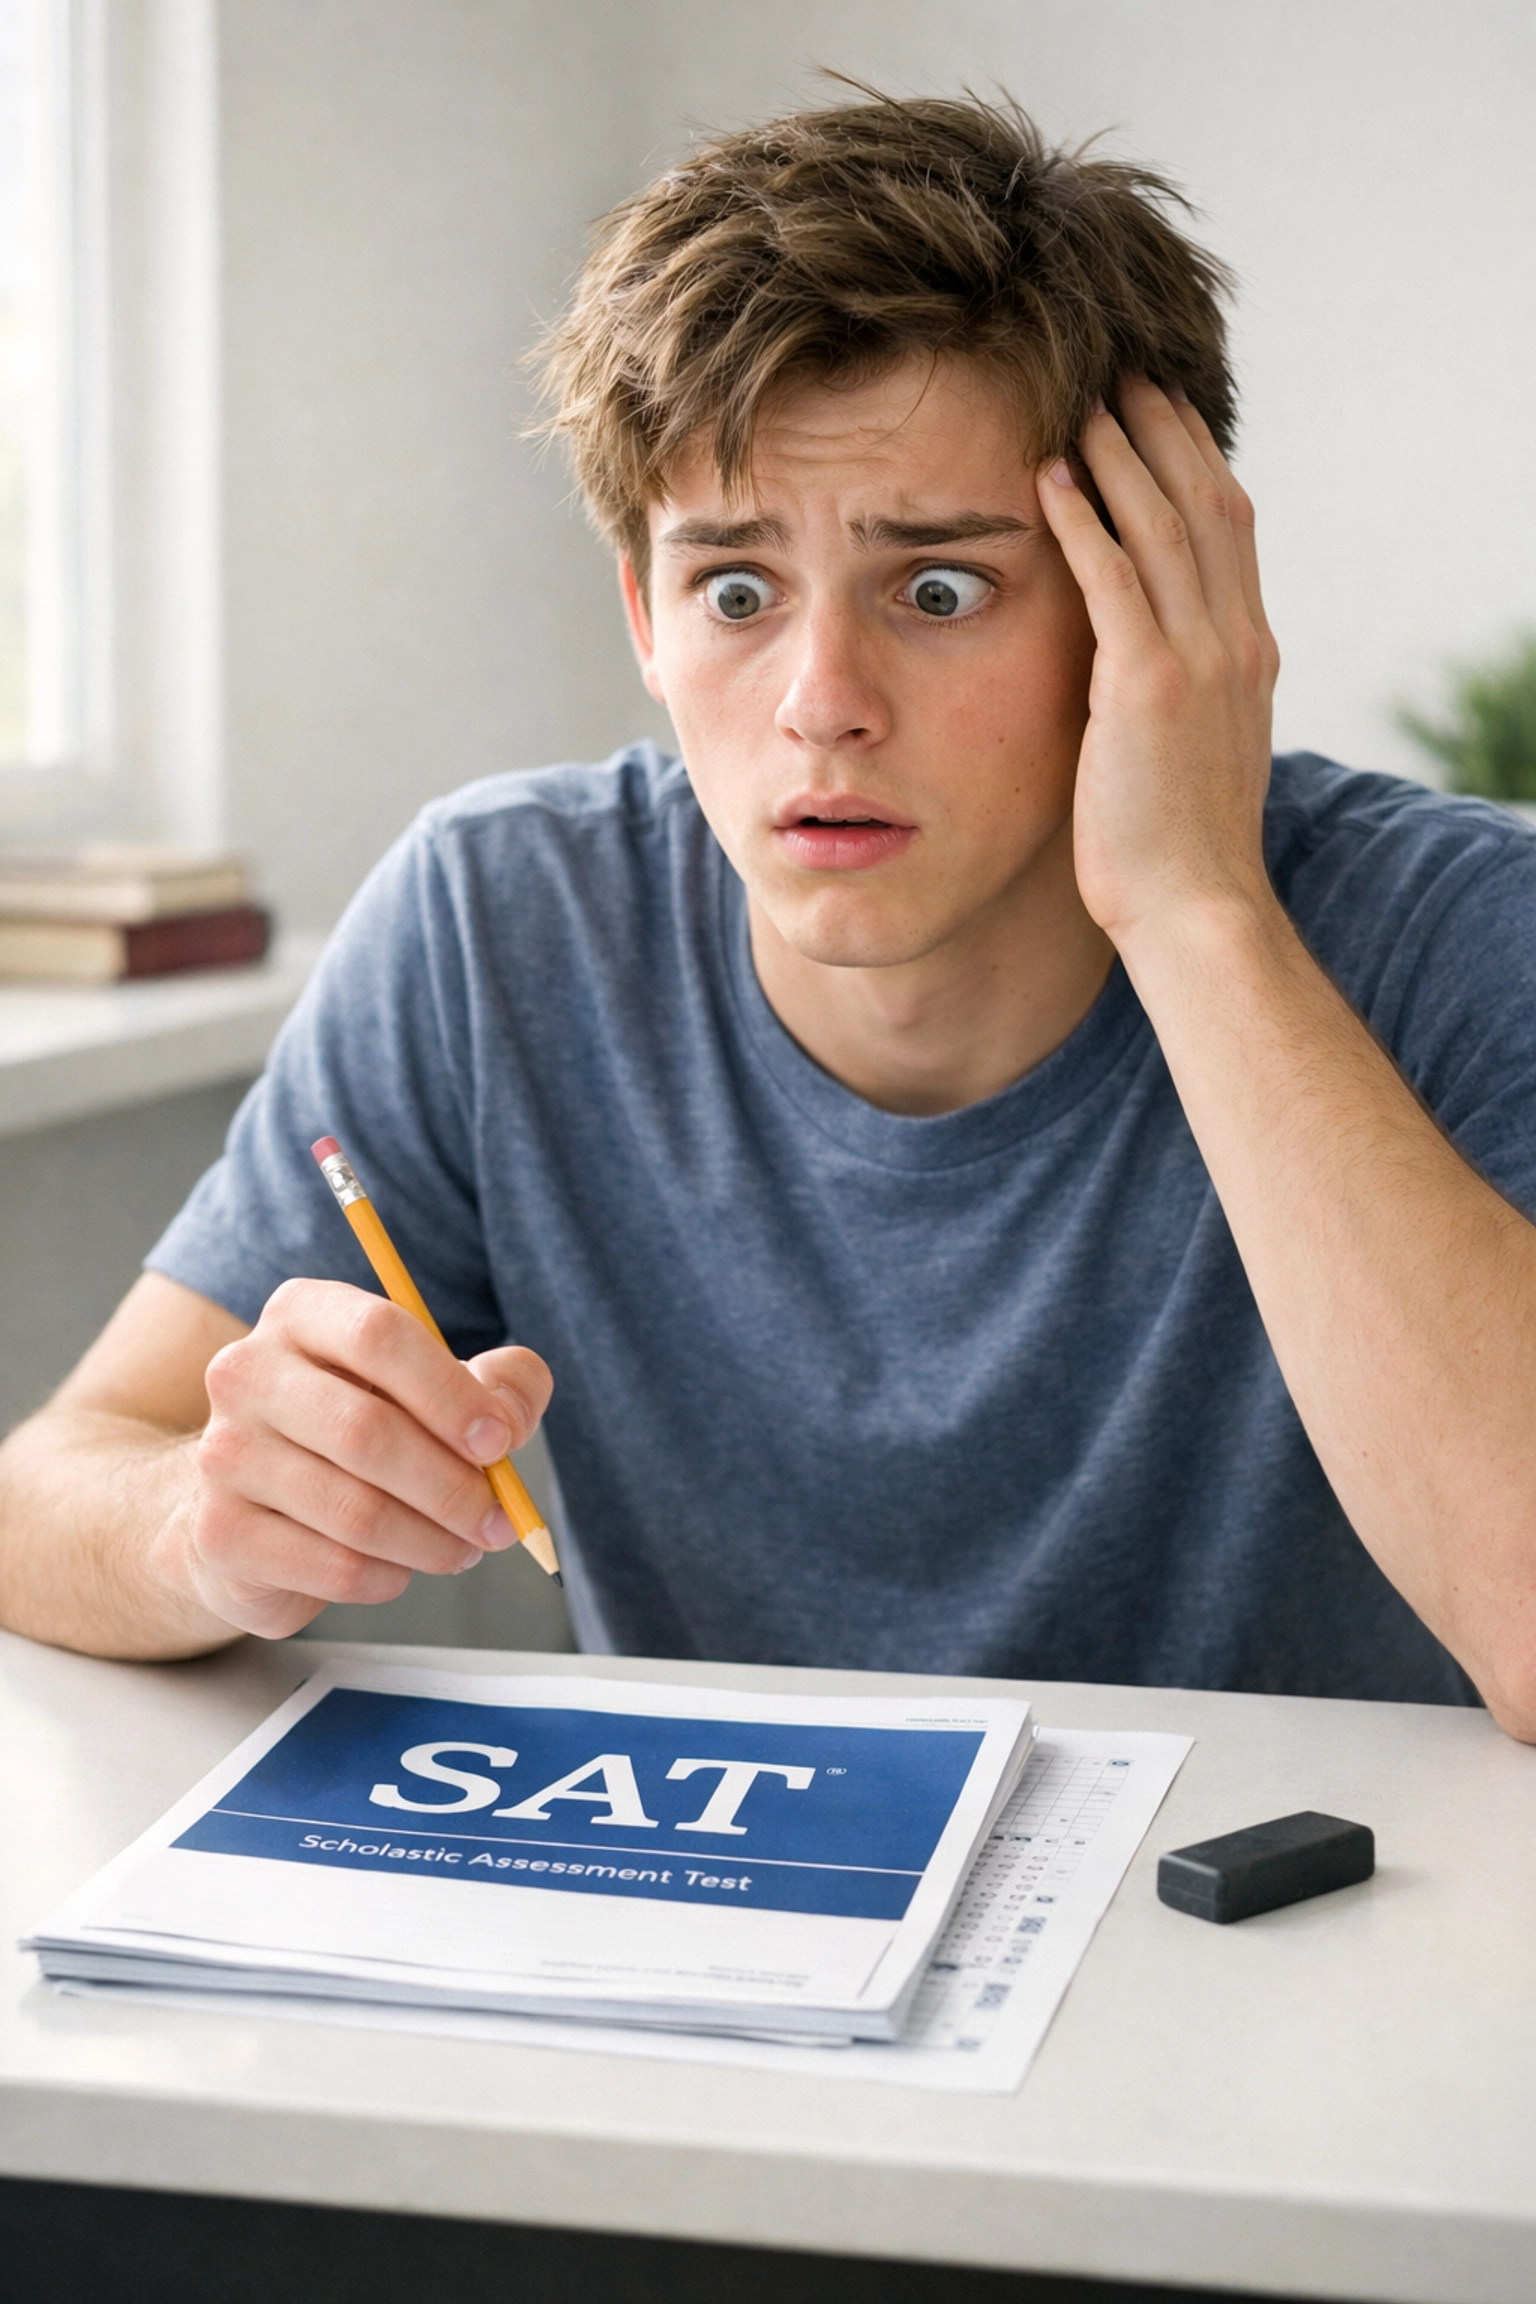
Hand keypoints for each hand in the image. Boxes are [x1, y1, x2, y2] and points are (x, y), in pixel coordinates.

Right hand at [151, 1279, 551, 1638]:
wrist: (254, 1503)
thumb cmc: (361, 1429)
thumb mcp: (435, 1389)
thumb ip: (497, 1386)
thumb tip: (509, 1418)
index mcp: (303, 1315)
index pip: (379, 1335)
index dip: (450, 1393)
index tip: (498, 1442)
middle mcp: (247, 1373)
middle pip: (366, 1431)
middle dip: (452, 1487)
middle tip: (496, 1521)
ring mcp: (223, 1454)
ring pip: (353, 1511)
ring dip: (429, 1541)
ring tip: (461, 1548)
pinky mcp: (220, 1533)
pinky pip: (331, 1566)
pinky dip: (387, 1577)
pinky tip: (400, 1569)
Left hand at [1035, 377, 1281, 953]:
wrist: (1195, 908)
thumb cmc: (1175, 851)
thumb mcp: (1190, 753)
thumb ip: (1171, 695)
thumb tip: (1129, 667)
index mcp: (1250, 656)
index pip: (1231, 531)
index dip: (1197, 463)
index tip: (1163, 415)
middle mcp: (1236, 643)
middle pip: (1207, 504)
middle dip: (1166, 433)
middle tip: (1125, 376)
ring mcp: (1199, 661)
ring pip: (1164, 525)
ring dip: (1121, 457)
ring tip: (1084, 403)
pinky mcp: (1147, 686)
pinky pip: (1114, 579)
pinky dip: (1084, 520)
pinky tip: (1050, 478)